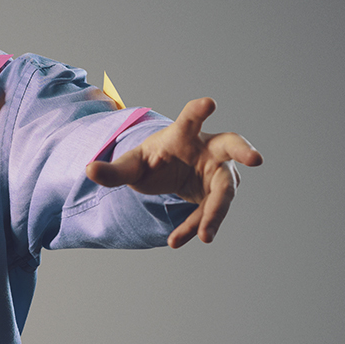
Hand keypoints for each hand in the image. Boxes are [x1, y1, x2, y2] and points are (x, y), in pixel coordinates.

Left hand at [85, 98, 262, 247]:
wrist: (168, 178)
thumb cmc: (153, 162)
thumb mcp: (131, 165)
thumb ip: (112, 170)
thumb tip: (88, 170)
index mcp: (183, 135)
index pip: (191, 120)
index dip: (198, 111)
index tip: (209, 103)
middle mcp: (207, 151)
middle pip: (231, 145)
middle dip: (244, 150)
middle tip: (256, 158)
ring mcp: (218, 173)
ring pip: (224, 191)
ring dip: (216, 213)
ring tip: (205, 236)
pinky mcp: (218, 196)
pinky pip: (210, 212)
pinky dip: (195, 226)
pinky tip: (177, 240)